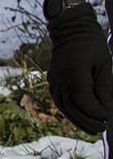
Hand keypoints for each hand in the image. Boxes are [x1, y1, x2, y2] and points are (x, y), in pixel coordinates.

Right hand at [46, 2, 112, 133]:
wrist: (69, 30)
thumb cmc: (91, 45)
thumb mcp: (105, 64)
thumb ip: (105, 88)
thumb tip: (106, 110)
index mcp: (74, 73)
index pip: (84, 102)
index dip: (97, 113)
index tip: (108, 116)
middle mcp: (60, 79)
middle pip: (73, 108)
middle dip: (89, 121)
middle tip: (103, 127)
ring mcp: (53, 81)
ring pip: (64, 108)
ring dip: (78, 121)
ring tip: (93, 128)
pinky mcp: (52, 82)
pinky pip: (60, 102)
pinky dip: (70, 112)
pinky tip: (80, 118)